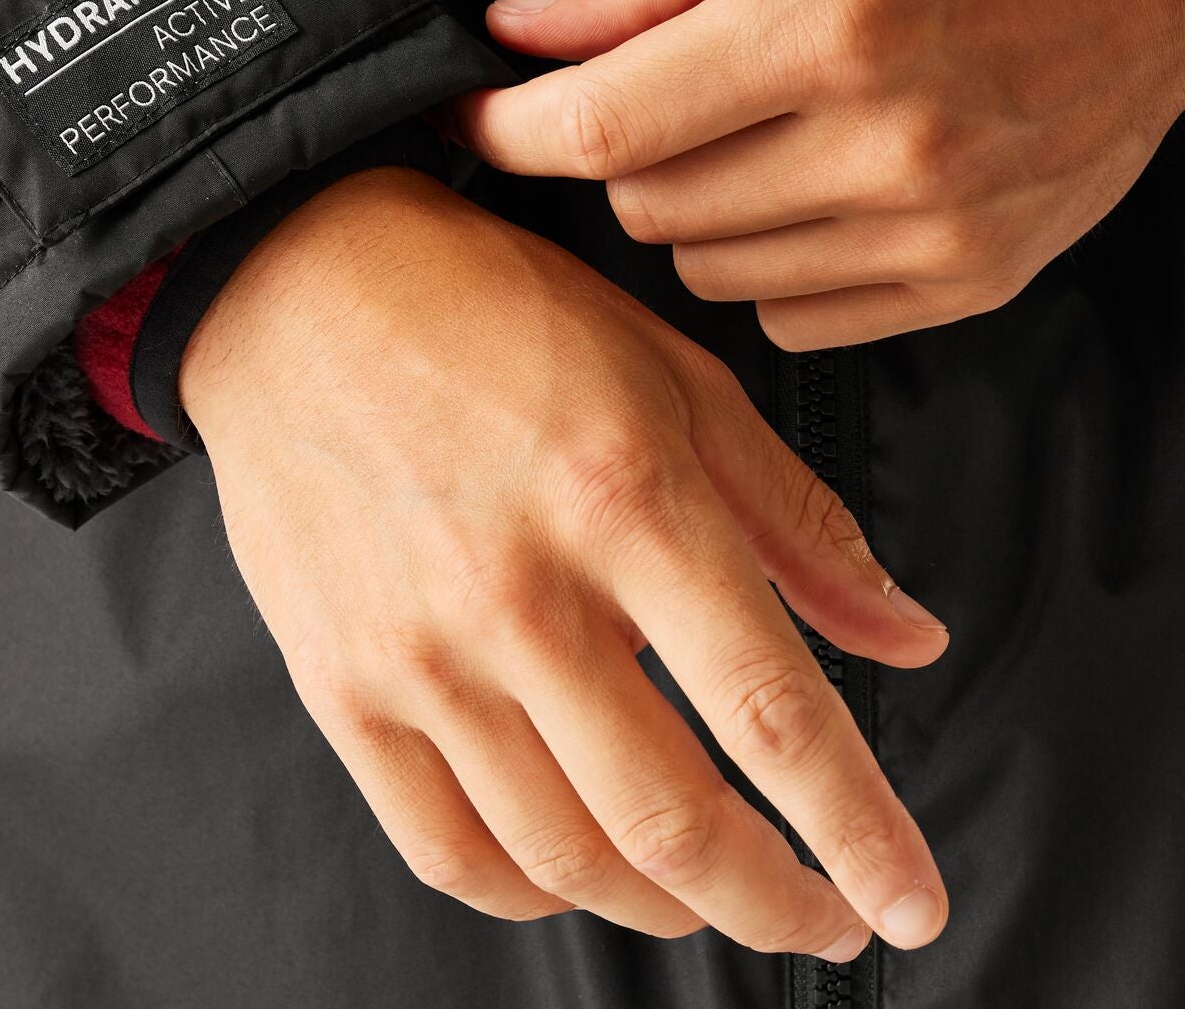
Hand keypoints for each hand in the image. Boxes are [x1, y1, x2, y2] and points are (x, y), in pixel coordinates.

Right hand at [181, 167, 948, 959]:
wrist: (301, 288)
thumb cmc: (488, 312)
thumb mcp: (670, 372)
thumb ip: (794, 516)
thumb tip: (905, 635)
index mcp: (624, 497)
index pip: (771, 711)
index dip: (860, 831)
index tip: (908, 901)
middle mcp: (520, 592)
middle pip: (672, 821)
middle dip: (776, 905)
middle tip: (823, 921)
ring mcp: (418, 650)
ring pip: (563, 858)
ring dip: (666, 908)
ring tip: (710, 893)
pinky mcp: (339, 683)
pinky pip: (444, 847)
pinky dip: (530, 896)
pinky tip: (574, 874)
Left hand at [457, 0, 1184, 348]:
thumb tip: (524, 27)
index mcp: (827, 24)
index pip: (601, 126)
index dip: (505, 131)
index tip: (467, 118)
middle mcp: (884, 146)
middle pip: (645, 207)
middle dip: (617, 147)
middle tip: (655, 83)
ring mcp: (935, 228)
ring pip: (708, 269)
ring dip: (691, 203)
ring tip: (750, 120)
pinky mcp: (972, 277)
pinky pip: (793, 315)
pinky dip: (767, 259)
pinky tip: (808, 182)